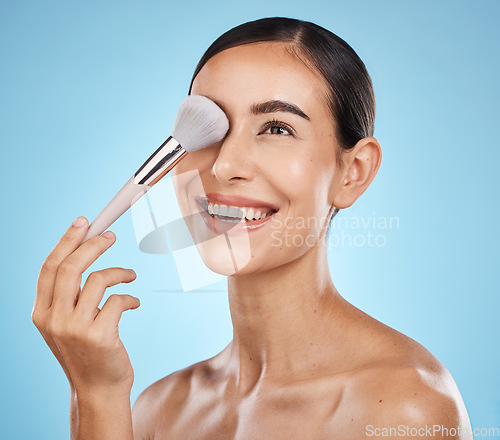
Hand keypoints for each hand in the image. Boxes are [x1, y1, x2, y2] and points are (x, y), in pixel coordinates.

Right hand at [32, 216, 139, 395]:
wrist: (98, 389)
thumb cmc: (87, 351)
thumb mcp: (67, 323)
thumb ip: (69, 294)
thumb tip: (86, 251)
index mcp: (41, 312)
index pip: (50, 266)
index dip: (67, 240)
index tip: (84, 222)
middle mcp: (53, 319)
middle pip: (71, 267)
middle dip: (93, 245)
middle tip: (111, 236)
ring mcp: (75, 329)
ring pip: (98, 279)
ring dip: (120, 272)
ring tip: (130, 276)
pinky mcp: (99, 336)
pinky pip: (118, 300)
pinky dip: (130, 296)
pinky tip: (134, 303)